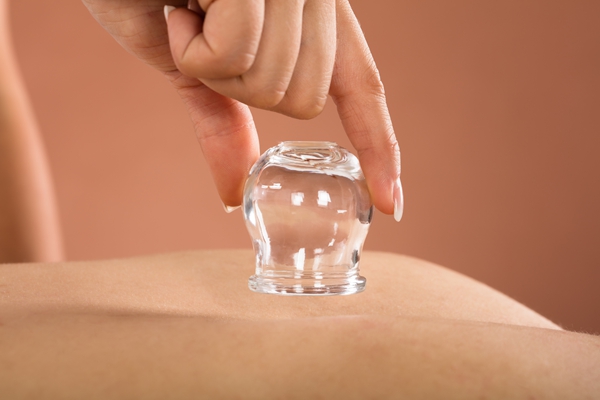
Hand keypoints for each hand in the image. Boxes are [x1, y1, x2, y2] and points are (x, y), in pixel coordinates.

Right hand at [82, 0, 402, 219]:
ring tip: (188, 13)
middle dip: (238, 86)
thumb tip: (233, 193)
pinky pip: (237, 52)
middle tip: (203, 36)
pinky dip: (192, 46)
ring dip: (209, 64)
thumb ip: (225, 123)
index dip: (379, 148)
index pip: (362, 89)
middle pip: (304, 102)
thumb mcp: (195, 68)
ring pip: (272, 83)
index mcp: (312, 17)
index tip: (391, 202)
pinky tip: (180, 4)